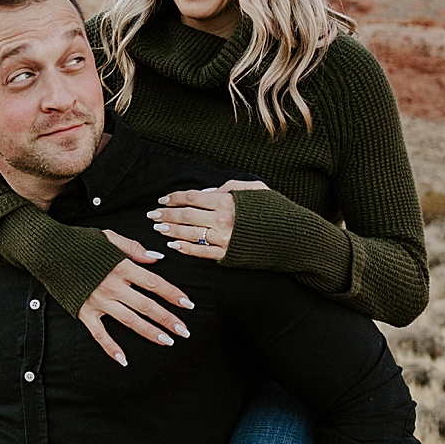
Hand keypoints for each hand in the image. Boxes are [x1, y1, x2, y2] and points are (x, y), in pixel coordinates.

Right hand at [76, 231, 194, 366]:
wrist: (48, 251)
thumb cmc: (80, 243)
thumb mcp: (108, 237)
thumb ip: (133, 248)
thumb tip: (156, 258)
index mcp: (121, 266)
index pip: (153, 283)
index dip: (172, 293)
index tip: (187, 304)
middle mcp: (112, 286)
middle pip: (146, 305)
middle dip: (167, 318)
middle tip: (184, 330)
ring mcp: (98, 301)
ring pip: (129, 320)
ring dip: (149, 332)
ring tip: (167, 341)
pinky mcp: (83, 311)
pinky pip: (99, 333)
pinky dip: (111, 347)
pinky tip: (123, 359)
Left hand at [146, 179, 267, 260]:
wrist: (292, 238)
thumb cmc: (275, 210)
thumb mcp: (255, 189)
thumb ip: (230, 187)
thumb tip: (208, 192)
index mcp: (228, 202)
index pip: (193, 197)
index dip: (176, 198)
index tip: (163, 199)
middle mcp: (223, 221)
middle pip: (186, 216)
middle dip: (167, 214)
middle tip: (152, 214)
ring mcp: (224, 240)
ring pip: (190, 234)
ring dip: (171, 230)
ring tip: (158, 227)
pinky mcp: (227, 256)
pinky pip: (201, 252)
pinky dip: (185, 248)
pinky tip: (174, 244)